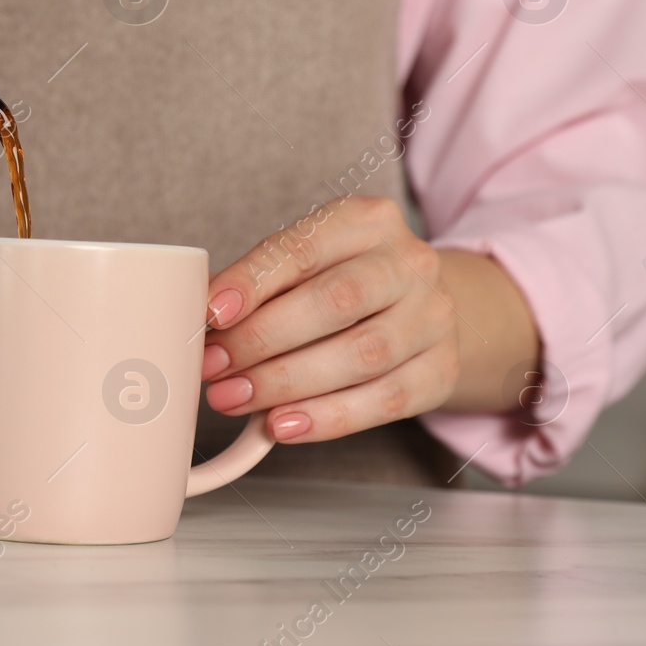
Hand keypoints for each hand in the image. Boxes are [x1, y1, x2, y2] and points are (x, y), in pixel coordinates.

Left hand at [200, 196, 460, 443]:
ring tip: (234, 398)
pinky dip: (328, 418)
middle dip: (263, 339)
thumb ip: (259, 283)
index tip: (210, 313)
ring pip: (362, 354)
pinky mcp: (442, 370)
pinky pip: (386, 400)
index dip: (252, 282)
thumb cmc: (341, 281)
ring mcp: (434, 317)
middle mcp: (409, 263)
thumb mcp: (304, 263)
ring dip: (287, 383)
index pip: (304, 248)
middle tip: (214, 366)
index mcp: (367, 221)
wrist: (419, 306)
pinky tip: (282, 425)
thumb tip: (203, 319)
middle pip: (336, 300)